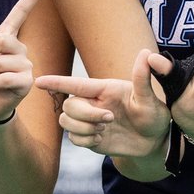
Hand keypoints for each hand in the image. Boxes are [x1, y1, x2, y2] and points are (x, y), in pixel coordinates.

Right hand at [35, 48, 170, 157]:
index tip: (38, 81)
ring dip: (83, 128)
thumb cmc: (154, 115)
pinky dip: (85, 140)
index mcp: (104, 88)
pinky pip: (73, 138)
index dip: (56, 82)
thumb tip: (146, 52)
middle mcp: (93, 102)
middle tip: (109, 118)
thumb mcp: (150, 98)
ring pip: (66, 121)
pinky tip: (102, 139)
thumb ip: (143, 78)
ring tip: (104, 129)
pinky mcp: (89, 137)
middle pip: (69, 104)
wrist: (155, 141)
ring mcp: (89, 120)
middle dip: (85, 114)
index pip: (75, 83)